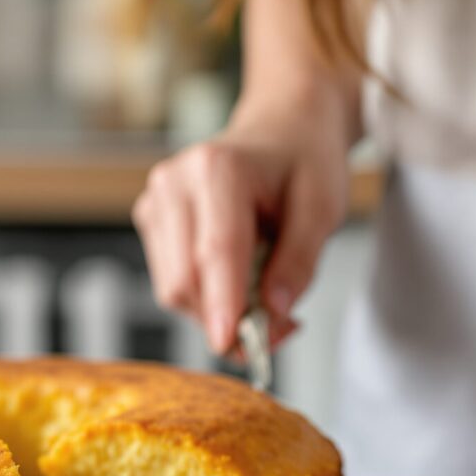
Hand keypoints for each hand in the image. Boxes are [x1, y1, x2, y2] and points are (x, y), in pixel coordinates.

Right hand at [132, 109, 349, 354]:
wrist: (281, 130)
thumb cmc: (303, 163)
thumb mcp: (323, 208)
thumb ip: (299, 262)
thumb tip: (273, 312)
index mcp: (219, 168)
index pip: (216, 251)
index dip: (222, 303)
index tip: (229, 344)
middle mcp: (176, 182)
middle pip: (185, 279)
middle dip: (226, 318)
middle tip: (279, 330)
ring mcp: (156, 201)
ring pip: (174, 287)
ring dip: (217, 312)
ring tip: (264, 298)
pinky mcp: (151, 220)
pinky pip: (171, 280)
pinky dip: (206, 298)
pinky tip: (237, 281)